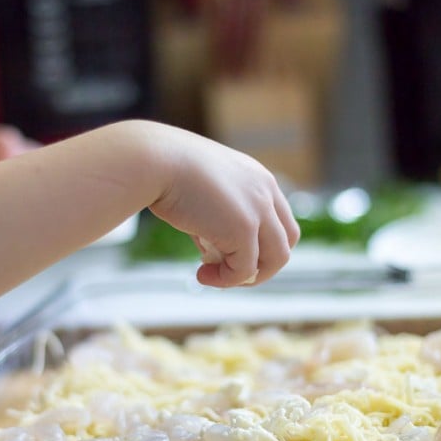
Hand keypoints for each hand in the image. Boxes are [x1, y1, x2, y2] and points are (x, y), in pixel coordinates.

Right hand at [143, 124, 299, 286]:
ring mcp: (259, 210)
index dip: (261, 244)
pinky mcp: (244, 229)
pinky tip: (201, 275)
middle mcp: (266, 191)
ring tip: (215, 277)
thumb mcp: (202, 192)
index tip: (230, 253)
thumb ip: (215, 219)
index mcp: (258, 178)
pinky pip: (244, 269)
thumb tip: (213, 255)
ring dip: (248, 277)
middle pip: (286, 242)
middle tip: (229, 272)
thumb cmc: (166, 171)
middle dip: (261, 264)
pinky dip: (225, 280)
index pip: (279, 220)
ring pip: (276, 259)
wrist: (155, 161)